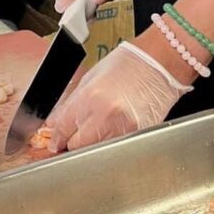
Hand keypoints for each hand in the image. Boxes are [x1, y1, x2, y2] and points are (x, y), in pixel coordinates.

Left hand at [47, 42, 190, 151]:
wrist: (157, 63)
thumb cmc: (127, 64)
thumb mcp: (91, 78)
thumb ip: (72, 103)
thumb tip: (56, 123)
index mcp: (89, 97)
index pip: (62, 128)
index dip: (56, 137)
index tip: (55, 141)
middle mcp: (104, 115)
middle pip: (76, 145)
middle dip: (72, 143)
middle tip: (73, 138)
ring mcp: (122, 127)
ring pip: (95, 151)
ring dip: (91, 145)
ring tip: (96, 132)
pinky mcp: (136, 135)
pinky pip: (115, 148)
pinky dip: (109, 144)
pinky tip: (112, 131)